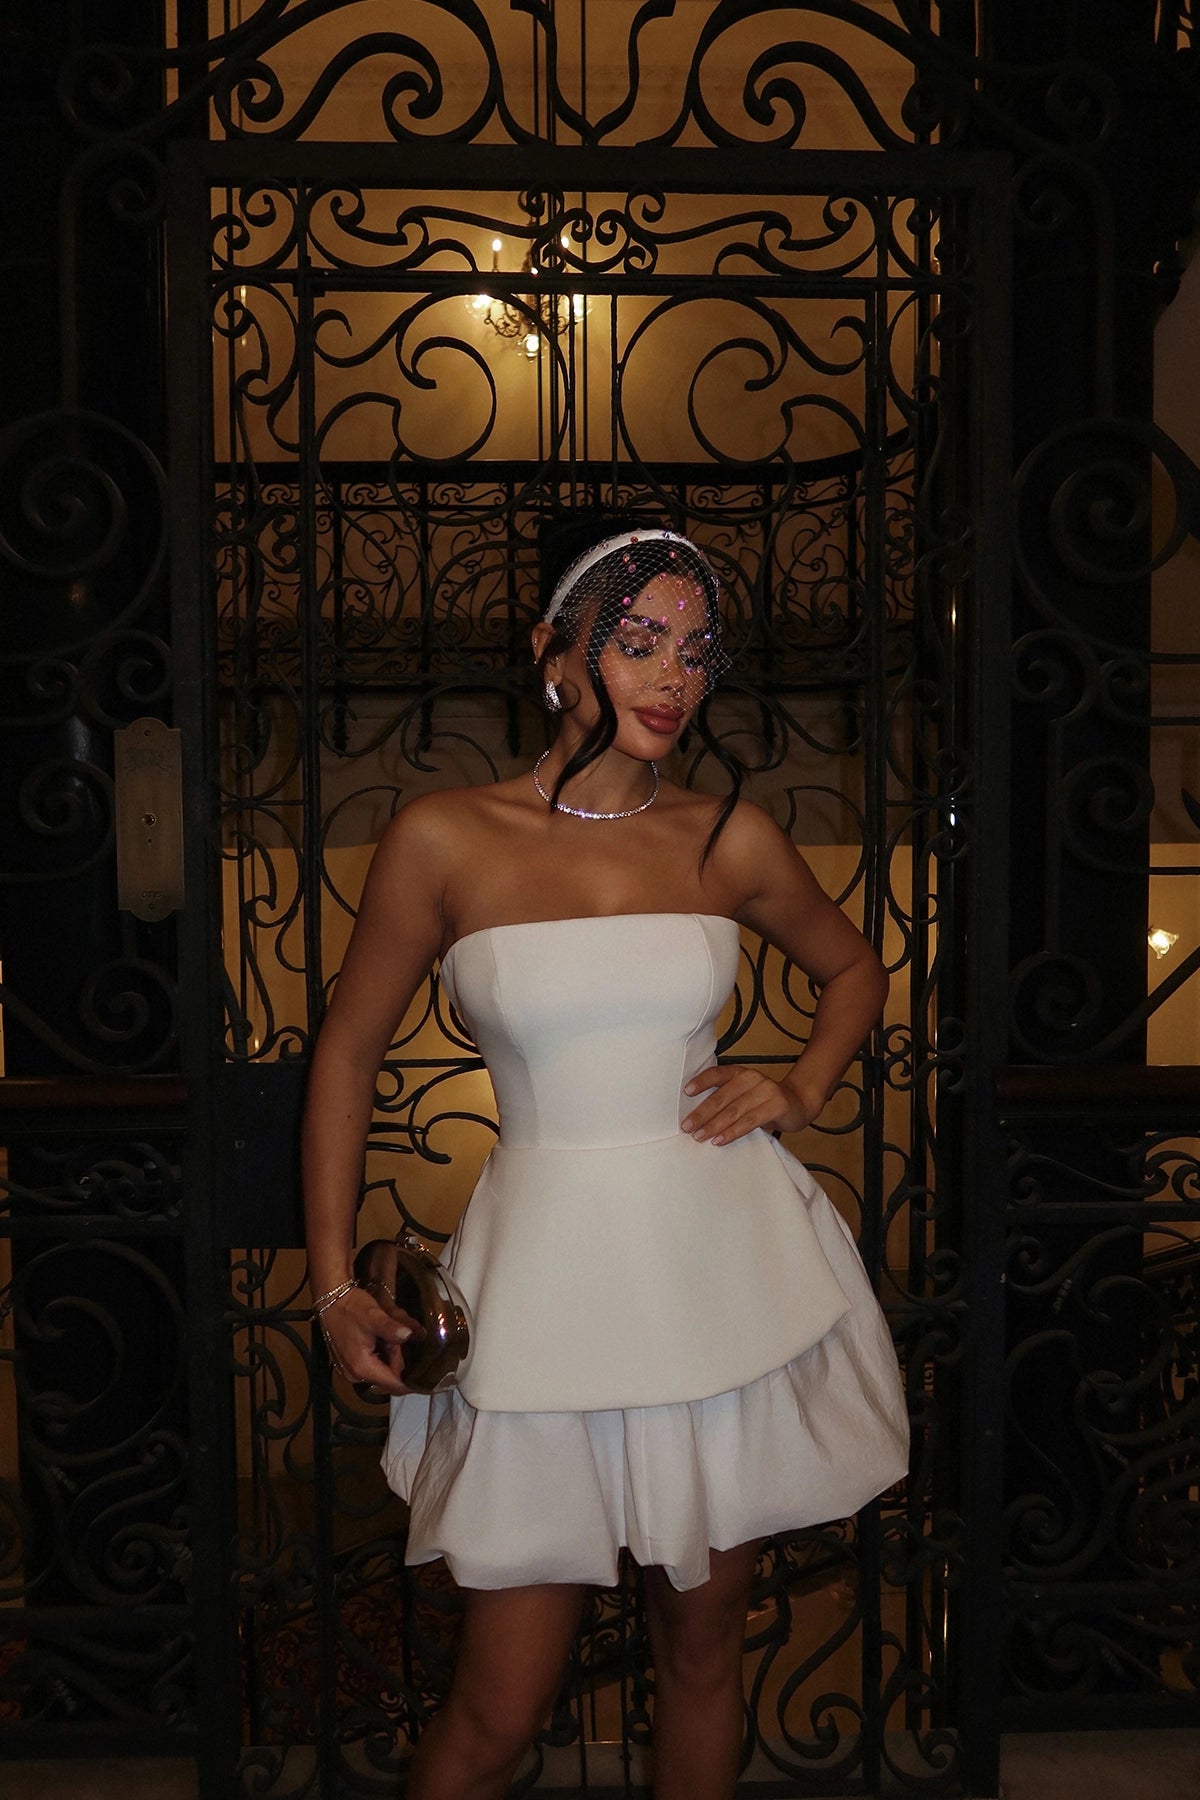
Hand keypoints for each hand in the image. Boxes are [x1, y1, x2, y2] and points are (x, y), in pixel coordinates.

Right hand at [316, 1283, 422, 1394]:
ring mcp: (351, 1371)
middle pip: (389, 1376)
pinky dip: (380, 1353)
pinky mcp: (349, 1364)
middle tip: (397, 1336)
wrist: (331, 1299)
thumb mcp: (374, 1316)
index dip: (410, 1380)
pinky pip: (372, 1365)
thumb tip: (410, 1335)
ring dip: (389, 1354)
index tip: (424, 1372)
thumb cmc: (352, 1308)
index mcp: (362, 1367)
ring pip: (381, 1370)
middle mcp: (355, 1375)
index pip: (393, 1385)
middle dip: (397, 1358)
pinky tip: (379, 1338)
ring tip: (387, 1334)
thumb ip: (392, 1329)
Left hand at [680, 1063, 824, 1145]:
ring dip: (714, 1125)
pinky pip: (750, 1121)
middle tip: (687, 1126)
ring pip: (734, 1110)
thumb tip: (696, 1116)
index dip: (702, 1081)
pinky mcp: (777, 1105)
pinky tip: (720, 1140)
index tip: (686, 1092)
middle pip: (722, 1096)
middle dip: (702, 1113)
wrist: (800, 1103)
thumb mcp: (745, 1095)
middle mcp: (752, 1078)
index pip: (718, 1073)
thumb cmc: (765, 1103)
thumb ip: (727, 1099)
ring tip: (700, 1137)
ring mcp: (766, 1090)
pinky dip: (733, 1132)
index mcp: (741, 1073)